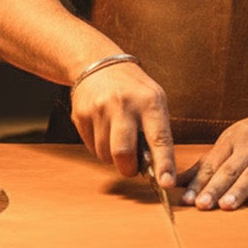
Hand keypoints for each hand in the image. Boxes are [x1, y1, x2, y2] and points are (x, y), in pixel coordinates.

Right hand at [69, 61, 175, 186]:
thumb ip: (157, 130)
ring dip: (113, 157)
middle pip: (122, 152)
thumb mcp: (155, 100)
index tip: (167, 183)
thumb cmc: (134, 89)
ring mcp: (99, 110)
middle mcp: (123, 105)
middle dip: (128, 168)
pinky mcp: (81, 115)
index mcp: (149, 102)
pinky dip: (100, 147)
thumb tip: (157, 168)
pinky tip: (104, 130)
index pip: (159, 138)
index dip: (164, 164)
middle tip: (132, 167)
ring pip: (105, 154)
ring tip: (118, 138)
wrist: (99, 64)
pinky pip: (91, 148)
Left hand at [176, 105, 247, 210]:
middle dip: (216, 188)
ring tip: (226, 206)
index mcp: (233, 140)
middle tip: (202, 205)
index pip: (213, 165)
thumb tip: (175, 181)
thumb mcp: (232, 140)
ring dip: (239, 190)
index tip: (187, 199)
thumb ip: (206, 164)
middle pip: (231, 170)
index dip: (199, 183)